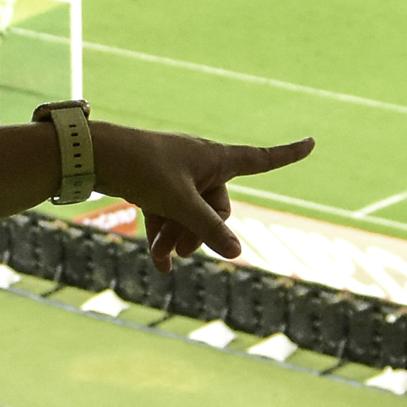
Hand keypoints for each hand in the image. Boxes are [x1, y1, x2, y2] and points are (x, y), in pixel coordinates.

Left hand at [94, 126, 312, 270]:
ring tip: (160, 259)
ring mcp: (178, 176)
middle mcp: (201, 164)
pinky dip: (164, 236)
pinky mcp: (156, 186)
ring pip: (190, 216)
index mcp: (216, 157)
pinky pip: (170, 215)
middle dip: (200, 232)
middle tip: (183, 251)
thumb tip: (237, 253)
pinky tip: (157, 263)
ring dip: (178, 239)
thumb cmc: (141, 167)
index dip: (288, 155)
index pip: (261, 160)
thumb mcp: (179, 202)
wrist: (95, 155)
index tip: (312, 143)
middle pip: (218, 207)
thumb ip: (207, 229)